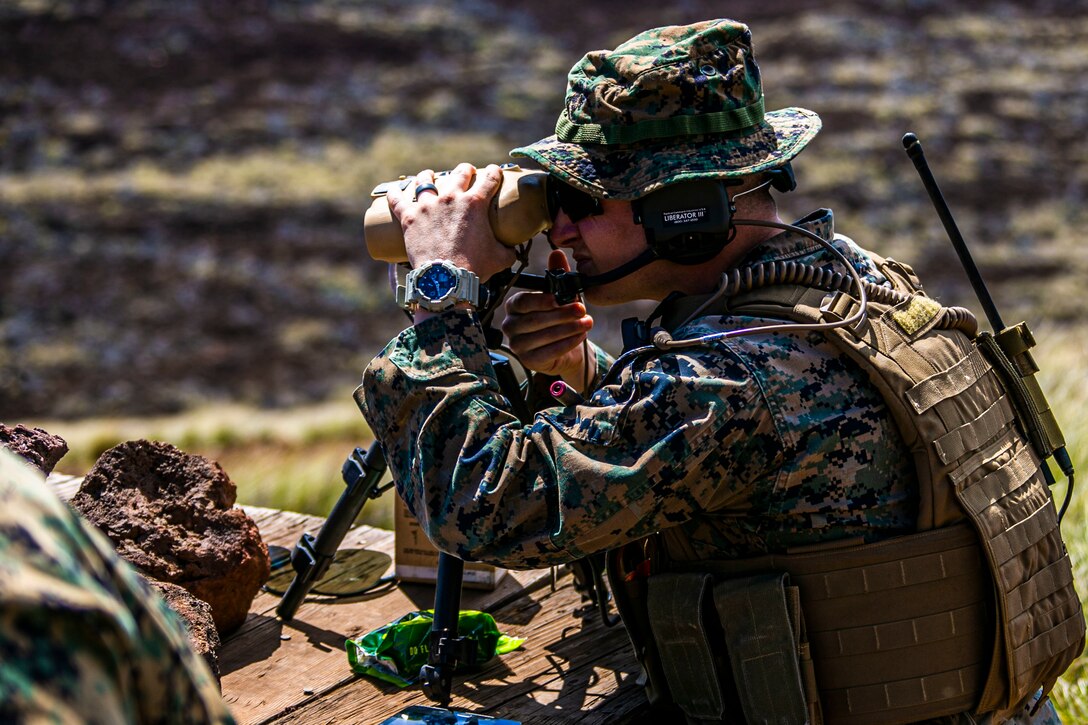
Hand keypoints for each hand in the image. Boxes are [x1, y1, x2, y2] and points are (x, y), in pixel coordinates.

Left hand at [386, 163, 515, 281]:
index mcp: (475, 203)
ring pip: (426, 181)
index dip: (494, 172)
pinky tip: (394, 190)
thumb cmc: (474, 268)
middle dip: (465, 170)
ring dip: (429, 176)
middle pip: (459, 173)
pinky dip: (394, 193)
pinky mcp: (409, 217)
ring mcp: (428, 206)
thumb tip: (511, 249)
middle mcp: (451, 198)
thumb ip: (508, 250)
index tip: (494, 171)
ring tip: (428, 175)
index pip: (490, 178)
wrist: (446, 279)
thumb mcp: (500, 258)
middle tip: (466, 173)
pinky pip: (397, 199)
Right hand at [501, 250, 593, 387]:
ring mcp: (517, 345)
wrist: (566, 347)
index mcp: (514, 306)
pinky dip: (567, 343)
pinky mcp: (528, 361)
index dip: (540, 301)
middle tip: (581, 309)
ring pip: (542, 337)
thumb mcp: (561, 294)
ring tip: (586, 323)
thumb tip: (557, 253)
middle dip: (561, 315)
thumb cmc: (559, 318)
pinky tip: (580, 336)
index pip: (522, 302)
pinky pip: (548, 352)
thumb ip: (558, 275)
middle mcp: (510, 325)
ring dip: (567, 329)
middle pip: (533, 320)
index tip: (559, 299)